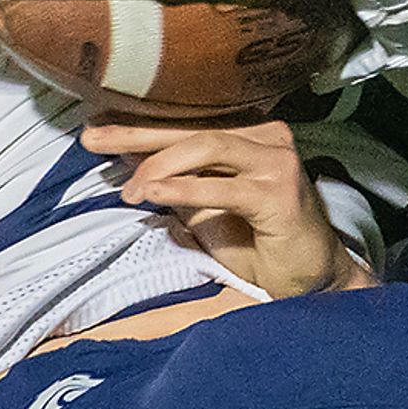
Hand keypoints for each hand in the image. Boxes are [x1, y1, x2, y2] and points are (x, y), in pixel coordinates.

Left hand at [82, 118, 366, 296]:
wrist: (313, 281)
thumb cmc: (260, 246)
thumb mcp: (205, 211)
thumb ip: (175, 184)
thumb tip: (129, 161)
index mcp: (249, 137)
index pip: (186, 128)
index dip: (139, 130)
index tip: (95, 132)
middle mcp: (268, 139)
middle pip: (192, 131)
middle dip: (137, 137)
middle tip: (94, 141)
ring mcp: (277, 163)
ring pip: (207, 146)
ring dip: (159, 167)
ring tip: (129, 191)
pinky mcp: (282, 193)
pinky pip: (224, 187)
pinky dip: (184, 189)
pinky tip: (153, 194)